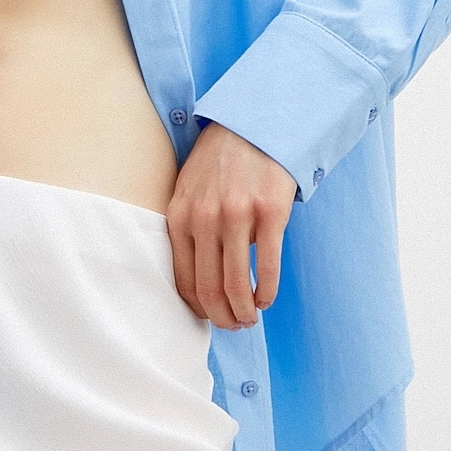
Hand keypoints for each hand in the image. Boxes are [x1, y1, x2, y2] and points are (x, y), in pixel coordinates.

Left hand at [165, 121, 297, 327]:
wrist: (255, 124)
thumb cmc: (221, 163)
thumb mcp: (189, 190)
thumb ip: (189, 229)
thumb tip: (199, 281)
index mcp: (180, 216)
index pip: (183, 280)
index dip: (199, 309)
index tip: (211, 318)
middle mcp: (205, 218)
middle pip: (210, 289)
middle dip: (222, 318)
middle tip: (235, 326)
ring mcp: (238, 215)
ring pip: (237, 285)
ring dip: (245, 312)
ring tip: (252, 317)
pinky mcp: (270, 213)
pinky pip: (267, 267)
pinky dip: (267, 293)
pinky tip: (266, 299)